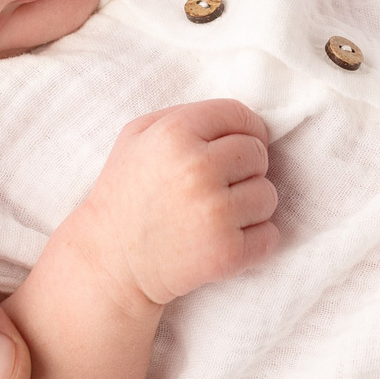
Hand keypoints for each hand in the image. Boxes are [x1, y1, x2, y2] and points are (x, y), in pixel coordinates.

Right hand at [80, 99, 282, 306]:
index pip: (239, 115)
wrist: (109, 263)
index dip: (244, 129)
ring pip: (267, 195)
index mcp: (175, 133)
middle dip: (244, 168)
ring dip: (249, 206)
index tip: (237, 147)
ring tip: (215, 215)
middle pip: (258, 154)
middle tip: (216, 186)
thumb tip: (240, 119)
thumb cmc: (126, 194)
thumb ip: (185, 115)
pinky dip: (255, 240)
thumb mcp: (137, 136)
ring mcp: (215, 213)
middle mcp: (197, 169)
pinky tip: (223, 239)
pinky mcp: (226, 253)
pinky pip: (270, 236)